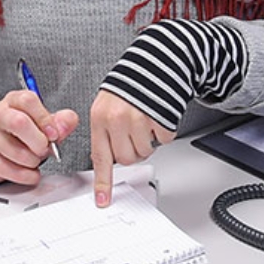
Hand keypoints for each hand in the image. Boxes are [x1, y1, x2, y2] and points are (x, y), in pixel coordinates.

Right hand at [0, 90, 77, 185]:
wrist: (1, 149)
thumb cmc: (25, 133)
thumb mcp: (45, 123)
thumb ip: (61, 121)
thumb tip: (66, 123)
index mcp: (13, 101)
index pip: (27, 100)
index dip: (44, 119)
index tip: (54, 134)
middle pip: (18, 123)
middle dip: (38, 142)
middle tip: (45, 149)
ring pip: (16, 151)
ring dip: (33, 161)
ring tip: (35, 159)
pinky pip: (9, 170)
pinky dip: (25, 175)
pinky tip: (30, 172)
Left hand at [89, 90, 174, 205]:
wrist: (155, 63)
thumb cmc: (129, 86)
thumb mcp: (106, 105)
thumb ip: (105, 131)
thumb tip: (107, 159)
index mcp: (100, 117)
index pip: (100, 157)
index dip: (103, 182)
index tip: (103, 200)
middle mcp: (117, 119)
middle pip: (126, 158)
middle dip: (132, 151)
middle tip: (133, 133)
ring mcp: (139, 118)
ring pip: (144, 152)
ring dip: (147, 141)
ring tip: (144, 121)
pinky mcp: (160, 118)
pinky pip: (163, 140)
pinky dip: (163, 132)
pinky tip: (157, 116)